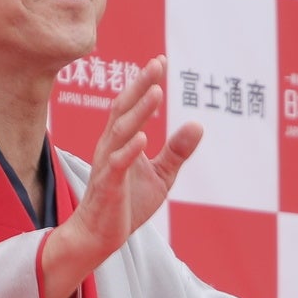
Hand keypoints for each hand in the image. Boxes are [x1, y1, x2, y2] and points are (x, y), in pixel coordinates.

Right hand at [41, 55, 203, 297]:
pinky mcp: (108, 187)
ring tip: (156, 92)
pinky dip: (130, 150)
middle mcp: (110, 146)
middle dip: (140, 86)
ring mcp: (107, 165)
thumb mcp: (160, 176)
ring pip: (121, 132)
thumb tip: (198, 124)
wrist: (100, 237)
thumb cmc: (127, 203)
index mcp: (121, 141)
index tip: (160, 60)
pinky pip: (117, 164)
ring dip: (139, 112)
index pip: (131, 105)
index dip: (144, 83)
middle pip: (123, 109)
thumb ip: (177, 150)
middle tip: (157, 63)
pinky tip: (143, 138)